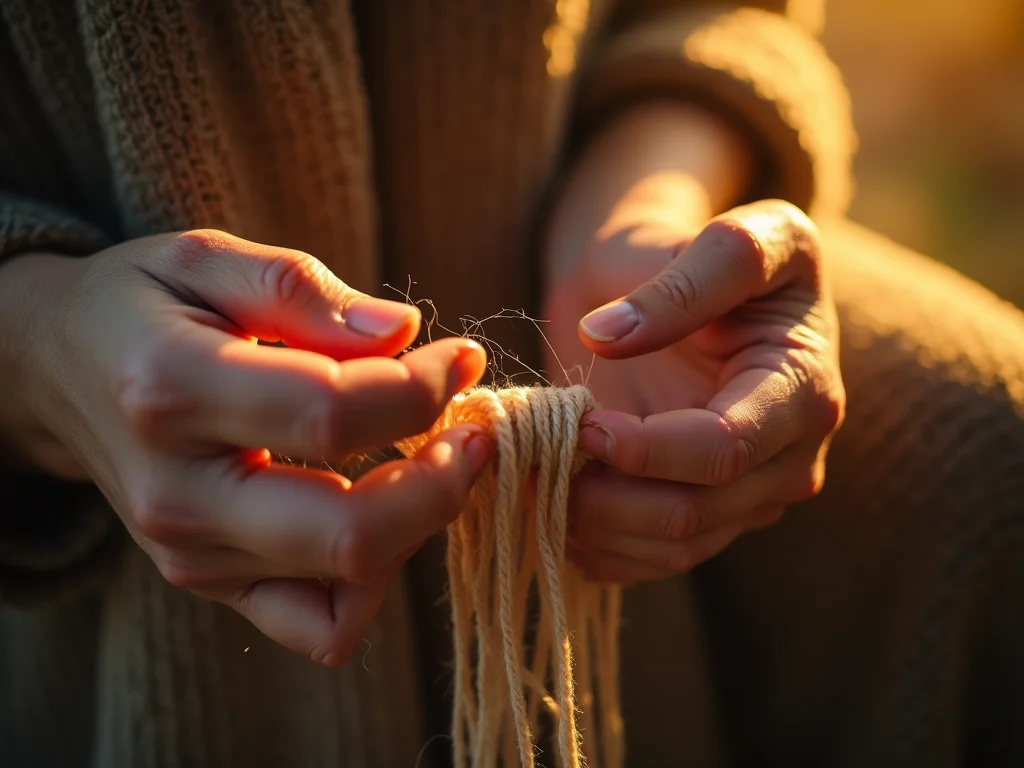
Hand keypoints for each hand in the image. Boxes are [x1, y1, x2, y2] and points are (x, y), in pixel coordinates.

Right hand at [5, 229, 491, 663]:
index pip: (335, 414)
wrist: (57, 371)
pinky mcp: (209, 584)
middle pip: (351, 532)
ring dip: (420, 523)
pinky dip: (375, 581)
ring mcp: (190, 554)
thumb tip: (404, 333)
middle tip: (474, 428)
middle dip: (446, 480)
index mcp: (172, 389)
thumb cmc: (141, 304)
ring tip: (431, 458)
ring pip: (349, 583)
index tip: (461, 356)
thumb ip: (303, 292)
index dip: (426, 387)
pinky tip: (384, 515)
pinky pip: (321, 625)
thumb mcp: (206, 257)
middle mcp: (177, 493)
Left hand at [543, 194, 844, 583]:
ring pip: (670, 548)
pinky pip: (654, 560)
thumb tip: (608, 337)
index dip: (643, 449)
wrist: (688, 286)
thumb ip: (679, 282)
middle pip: (693, 512)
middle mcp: (789, 457)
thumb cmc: (705, 250)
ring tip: (532, 477)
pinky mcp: (712, 517)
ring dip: (591, 525)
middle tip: (533, 458)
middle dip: (604, 495)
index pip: (723, 449)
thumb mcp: (719, 236)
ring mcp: (751, 496)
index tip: (581, 422)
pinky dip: (597, 546)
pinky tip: (553, 506)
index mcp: (802, 388)